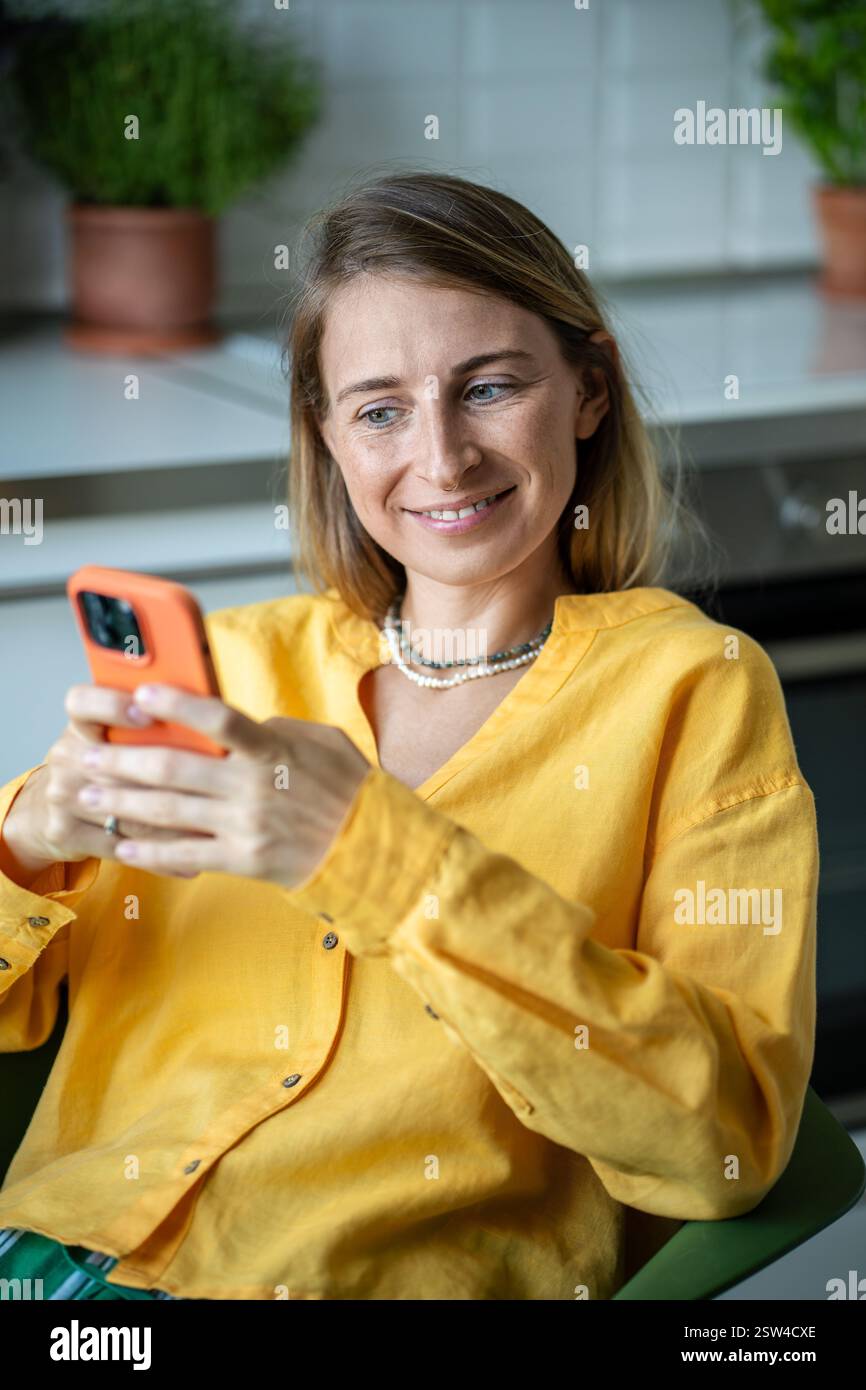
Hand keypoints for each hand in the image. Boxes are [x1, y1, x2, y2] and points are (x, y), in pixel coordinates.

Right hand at [1, 681, 206, 882]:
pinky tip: (191, 866)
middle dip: (170, 779)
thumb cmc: (97, 767)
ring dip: (174, 827)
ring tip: (214, 832)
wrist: (41, 811)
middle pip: (118, 766)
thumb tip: (208, 720)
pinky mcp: (64, 832)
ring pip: (126, 812)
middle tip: (215, 787)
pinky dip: (160, 858)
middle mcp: (66, 756)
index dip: (113, 705)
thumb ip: (149, 729)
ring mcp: (61, 796)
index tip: (150, 714)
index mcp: (80, 725)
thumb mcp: (108, 738)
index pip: (83, 702)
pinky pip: (120, 847)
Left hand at [69, 682, 371, 887]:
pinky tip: (122, 843)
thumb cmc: (348, 788)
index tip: (140, 695)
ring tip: (88, 791)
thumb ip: (275, 728)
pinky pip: (187, 854)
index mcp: (272, 751)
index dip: (176, 705)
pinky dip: (150, 850)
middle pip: (175, 768)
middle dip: (123, 759)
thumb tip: (233, 724)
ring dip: (122, 800)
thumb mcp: (321, 740)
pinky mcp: (244, 860)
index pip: (218, 719)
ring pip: (170, 811)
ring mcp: (246, 827)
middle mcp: (253, 788)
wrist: (373, 849)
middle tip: (87, 752)